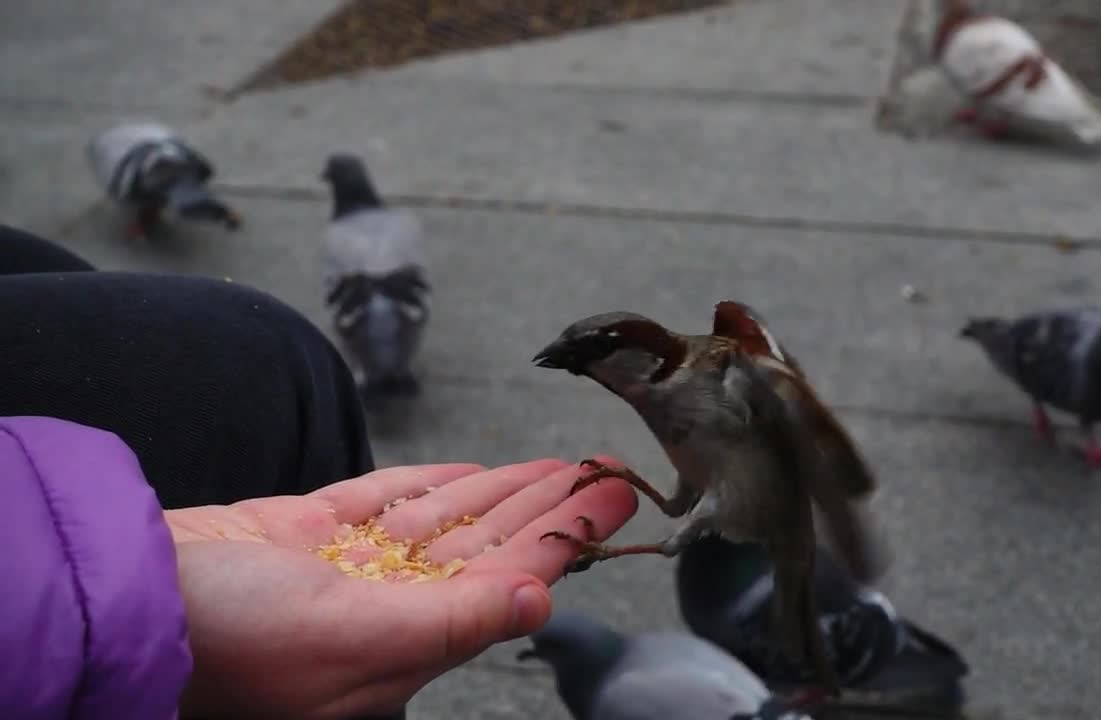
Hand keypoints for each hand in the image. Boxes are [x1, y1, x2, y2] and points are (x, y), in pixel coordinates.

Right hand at [167, 458, 636, 719]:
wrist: (127, 598)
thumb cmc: (227, 637)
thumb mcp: (351, 638)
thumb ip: (453, 622)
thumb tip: (540, 601)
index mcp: (404, 641)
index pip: (508, 579)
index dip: (564, 537)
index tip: (614, 501)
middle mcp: (384, 605)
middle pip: (488, 546)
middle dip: (548, 507)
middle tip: (607, 470)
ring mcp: (345, 566)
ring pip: (445, 520)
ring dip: (503, 491)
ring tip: (558, 463)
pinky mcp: (307, 531)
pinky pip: (386, 501)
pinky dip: (432, 484)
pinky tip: (473, 474)